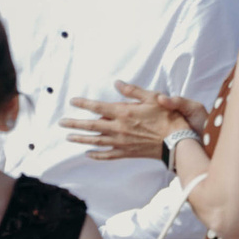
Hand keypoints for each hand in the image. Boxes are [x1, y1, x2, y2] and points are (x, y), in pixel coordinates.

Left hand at [65, 81, 199, 161]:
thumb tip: (116, 83)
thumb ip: (133, 91)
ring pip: (96, 141)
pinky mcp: (127, 153)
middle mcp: (118, 128)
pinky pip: (108, 155)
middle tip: (61, 122)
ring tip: (68, 137)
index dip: (83, 104)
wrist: (177, 141)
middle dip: (74, 123)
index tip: (72, 101)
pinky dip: (96, 154)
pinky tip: (88, 153)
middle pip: (91, 126)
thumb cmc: (167, 117)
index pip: (97, 107)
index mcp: (123, 112)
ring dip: (80, 138)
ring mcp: (121, 142)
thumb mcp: (152, 97)